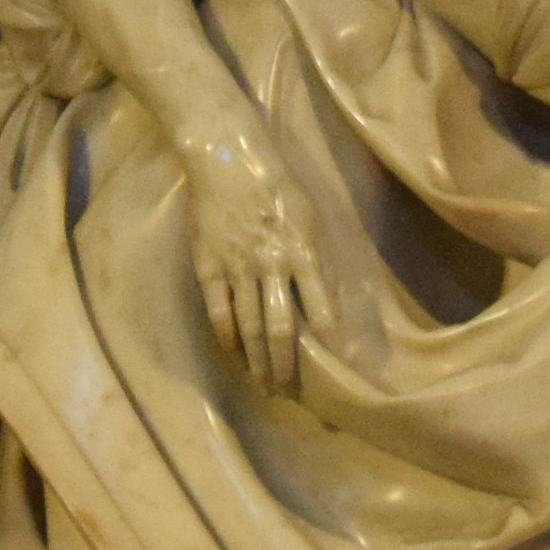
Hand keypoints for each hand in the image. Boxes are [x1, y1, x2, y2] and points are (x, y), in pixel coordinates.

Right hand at [185, 133, 332, 395]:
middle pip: (281, 329)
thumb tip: (327, 296)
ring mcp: (237, 268)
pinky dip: (227, 337)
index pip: (321, 308)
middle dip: (286, 366)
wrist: (227, 157)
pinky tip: (233, 354)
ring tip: (264, 383)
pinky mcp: (209, 266)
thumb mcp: (309, 214)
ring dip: (258, 360)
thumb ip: (317, 256)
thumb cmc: (276, 182)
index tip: (340, 366)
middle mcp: (271, 265)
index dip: (331, 340)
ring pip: (249, 326)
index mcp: (302, 251)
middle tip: (290, 391)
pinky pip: (219, 310)